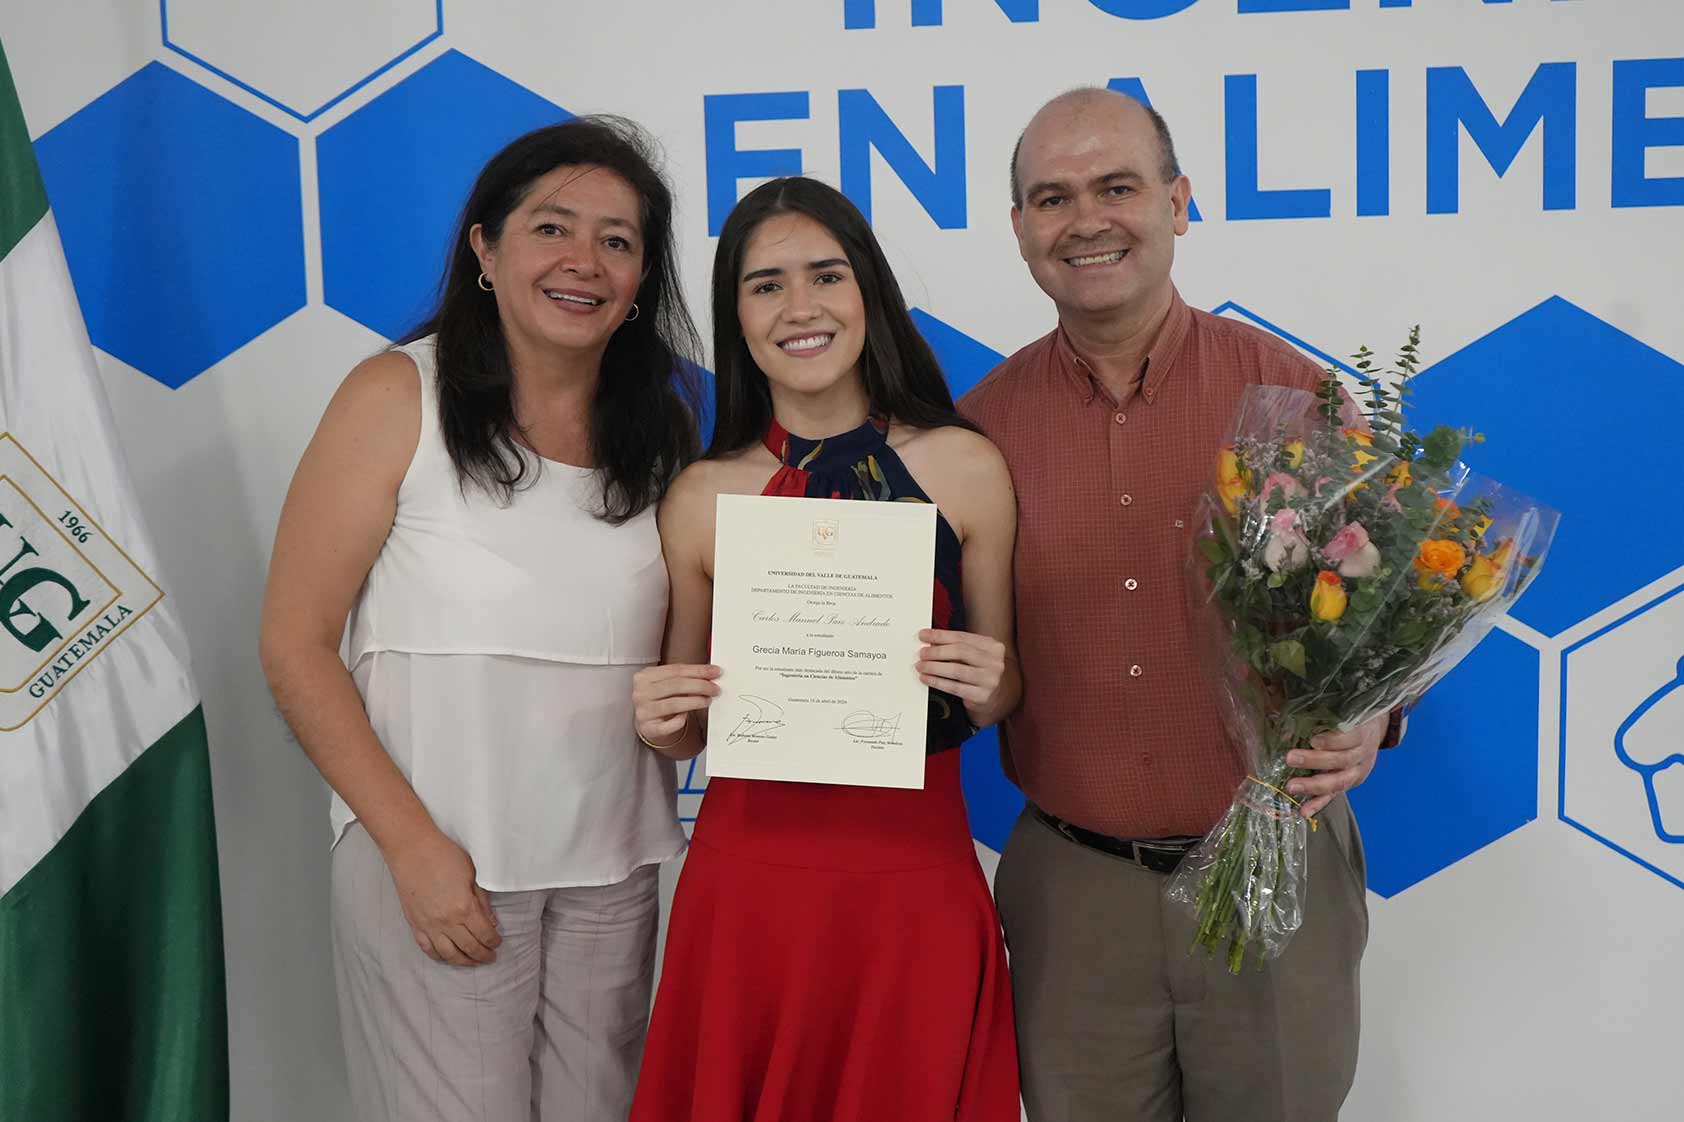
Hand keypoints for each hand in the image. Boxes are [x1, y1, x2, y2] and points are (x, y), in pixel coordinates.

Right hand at [382, 828, 500, 966]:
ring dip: (463, 961)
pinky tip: (447, 957)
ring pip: (448, 954)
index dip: (493, 941)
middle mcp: (446, 921)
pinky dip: (439, 956)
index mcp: (463, 907)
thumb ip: (482, 900)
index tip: (498, 943)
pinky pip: (427, 948)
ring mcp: (428, 925)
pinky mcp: (414, 924)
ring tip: (473, 962)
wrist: (412, 850)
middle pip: (468, 947)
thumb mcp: (472, 874)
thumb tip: (491, 921)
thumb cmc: (444, 856)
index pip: (484, 934)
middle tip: (490, 957)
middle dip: (482, 955)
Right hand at [632, 662, 719, 747]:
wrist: (648, 722)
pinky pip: (668, 725)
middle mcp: (641, 693)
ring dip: (695, 701)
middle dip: (700, 685)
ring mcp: (643, 711)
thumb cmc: (661, 699)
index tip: (715, 672)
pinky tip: (686, 716)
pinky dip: (680, 721)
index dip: (698, 670)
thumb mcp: (667, 683)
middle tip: (715, 688)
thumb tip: (711, 673)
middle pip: (675, 685)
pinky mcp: (648, 728)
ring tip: (708, 700)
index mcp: (645, 676)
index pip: (676, 670)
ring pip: (674, 704)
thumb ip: (685, 677)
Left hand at [916, 628, 1006, 722]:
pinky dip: (937, 682)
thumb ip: (956, 647)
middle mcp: (994, 662)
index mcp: (992, 646)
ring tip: (921, 666)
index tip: (923, 635)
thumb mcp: (973, 655)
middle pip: (960, 651)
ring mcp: (990, 680)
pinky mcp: (982, 696)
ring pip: (956, 670)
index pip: (962, 637)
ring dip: (934, 667)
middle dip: (937, 652)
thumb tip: (930, 642)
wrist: (994, 696)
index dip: (940, 635)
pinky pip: (955, 688)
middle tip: (922, 653)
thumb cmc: (978, 671)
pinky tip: (927, 679)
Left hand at [1285, 711, 1387, 818]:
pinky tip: (1303, 812)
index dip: (1333, 740)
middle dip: (1315, 761)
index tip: (1313, 740)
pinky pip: (1333, 796)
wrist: (1373, 732)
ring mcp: (1357, 772)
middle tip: (1290, 758)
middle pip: (1342, 761)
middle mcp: (1362, 755)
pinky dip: (1318, 804)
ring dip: (1314, 786)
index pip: (1350, 738)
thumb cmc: (1349, 719)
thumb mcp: (1343, 712)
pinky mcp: (1349, 785)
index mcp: (1362, 733)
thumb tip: (1288, 728)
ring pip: (1339, 782)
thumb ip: (1320, 719)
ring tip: (1291, 786)